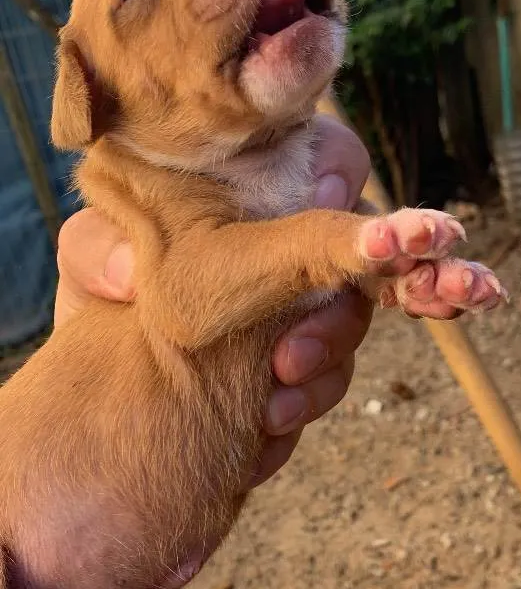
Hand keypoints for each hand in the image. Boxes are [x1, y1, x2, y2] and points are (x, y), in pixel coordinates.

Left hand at [55, 113, 372, 484]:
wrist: (103, 376)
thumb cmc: (105, 287)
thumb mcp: (91, 257)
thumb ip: (100, 248)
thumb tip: (130, 273)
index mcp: (259, 190)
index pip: (328, 159)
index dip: (339, 174)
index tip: (323, 207)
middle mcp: (295, 241)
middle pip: (362, 251)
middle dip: (341, 303)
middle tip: (290, 352)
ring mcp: (306, 304)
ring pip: (353, 321)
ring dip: (327, 363)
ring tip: (276, 398)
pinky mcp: (303, 364)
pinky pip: (331, 381)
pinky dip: (306, 405)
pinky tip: (266, 429)